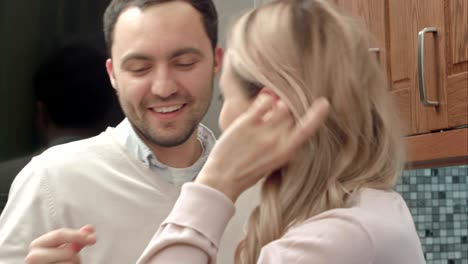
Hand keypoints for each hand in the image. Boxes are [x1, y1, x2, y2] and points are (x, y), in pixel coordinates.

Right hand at [25, 225, 95, 263]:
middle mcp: (32, 257)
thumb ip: (76, 239)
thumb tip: (89, 228)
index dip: (78, 235)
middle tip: (73, 261)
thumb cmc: (58, 261)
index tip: (93, 239)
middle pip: (68, 252)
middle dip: (75, 256)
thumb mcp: (66, 249)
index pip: (59, 234)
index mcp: (38, 244)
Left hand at [196, 92, 329, 201]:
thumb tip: (291, 125)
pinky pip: (263, 102)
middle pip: (293, 114)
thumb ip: (284, 145)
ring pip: (281, 105)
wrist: (222, 179)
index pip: (308, 130)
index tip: (324, 103)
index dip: (317, 115)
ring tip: (269, 109)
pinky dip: (264, 100)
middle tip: (279, 113)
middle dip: (289, 110)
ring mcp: (261, 131)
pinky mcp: (246, 123)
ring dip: (277, 103)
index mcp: (286, 153)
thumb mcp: (274, 162)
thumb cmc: (248, 172)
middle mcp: (276, 141)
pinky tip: (260, 105)